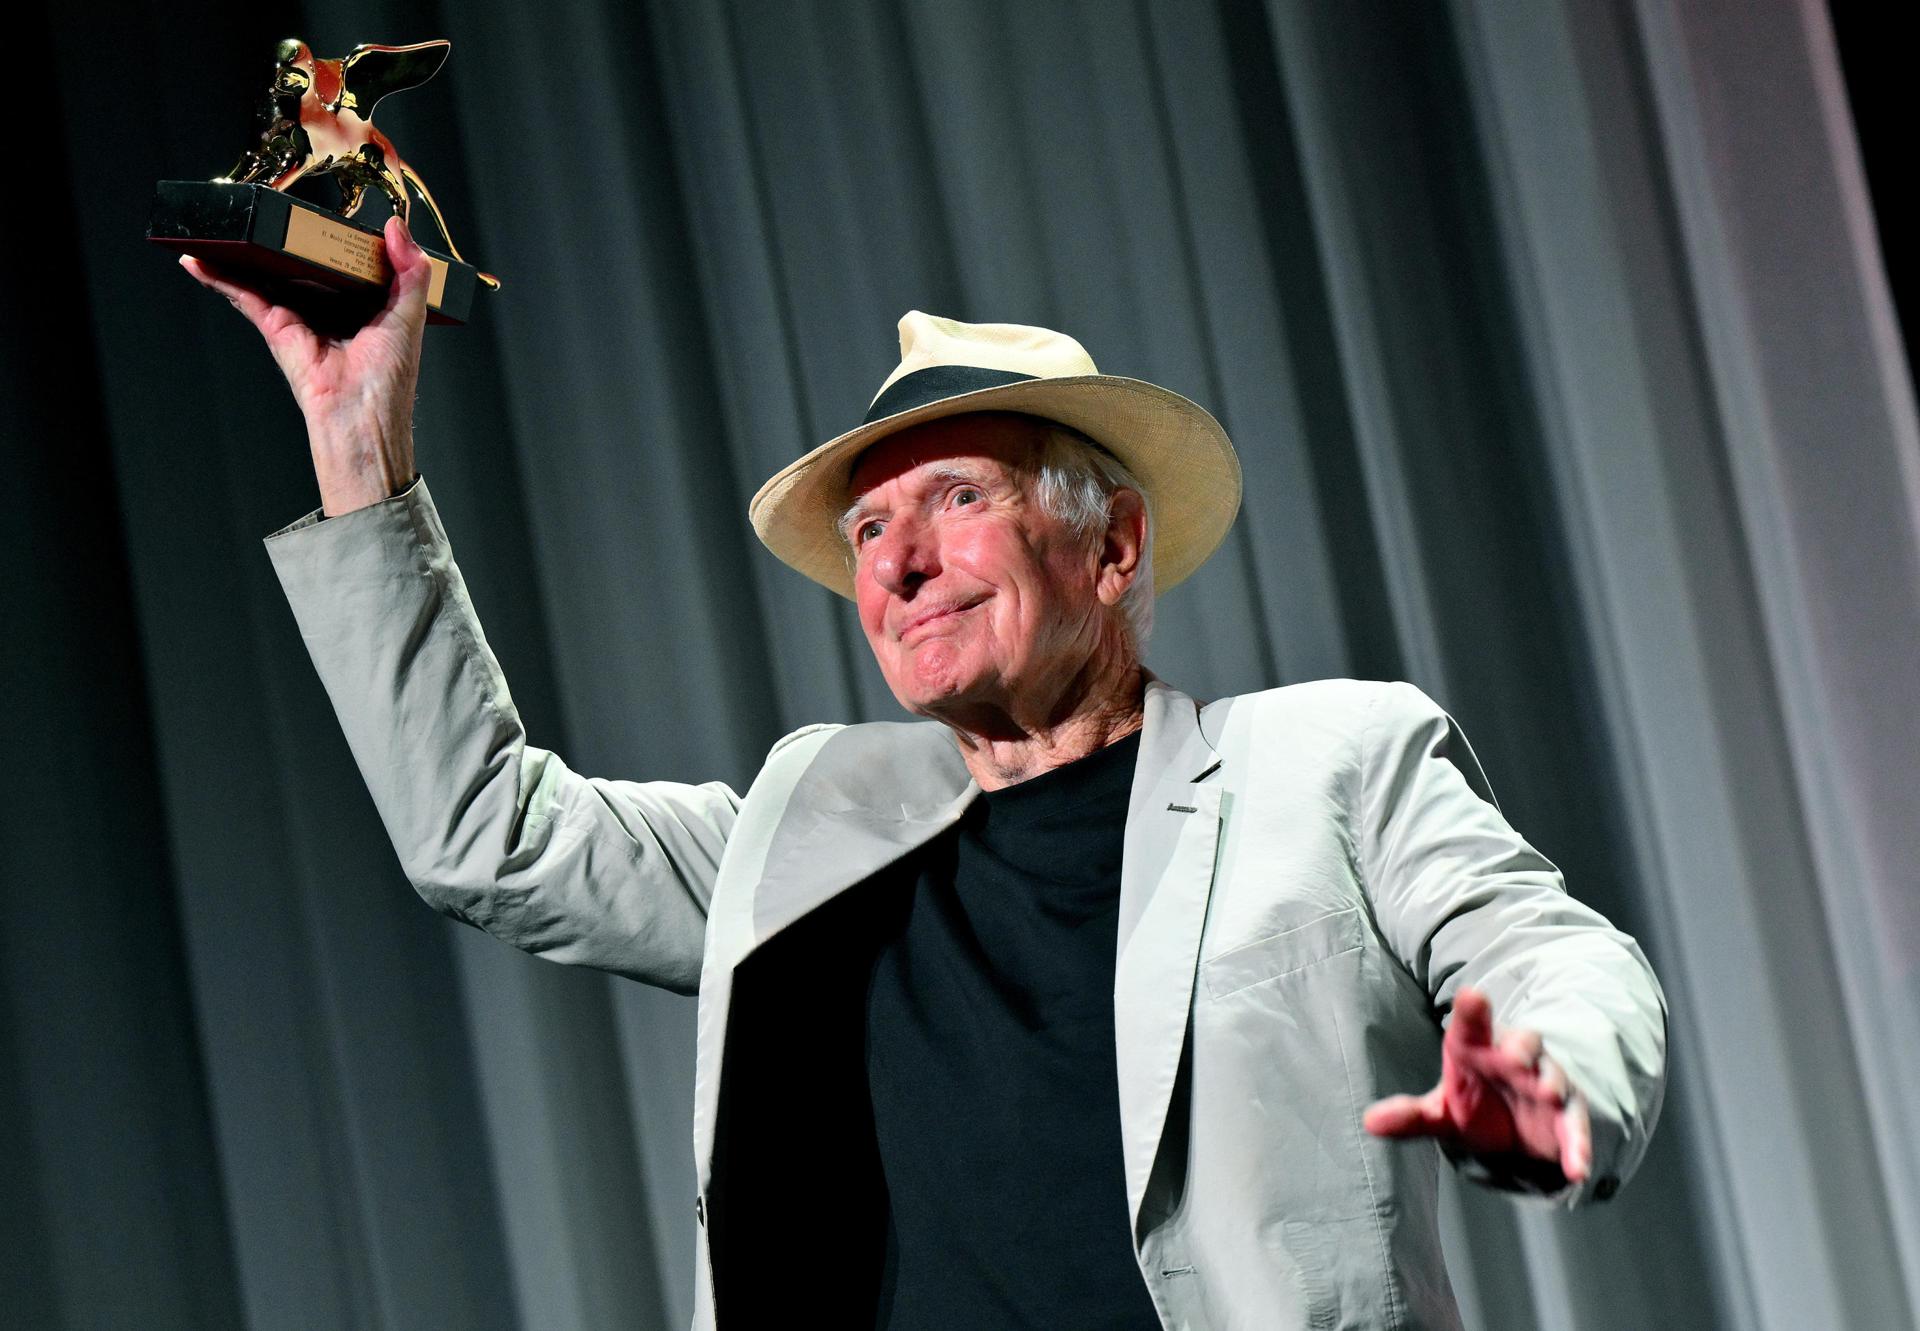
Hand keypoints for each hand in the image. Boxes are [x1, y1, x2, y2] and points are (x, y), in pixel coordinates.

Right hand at [179, 212, 432, 515]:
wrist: (362, 414)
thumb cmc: (390, 376)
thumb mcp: (410, 314)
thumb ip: (411, 270)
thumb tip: (395, 226)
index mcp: (362, 302)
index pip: (344, 261)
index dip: (334, 237)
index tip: (322, 211)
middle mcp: (327, 306)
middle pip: (301, 263)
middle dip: (283, 239)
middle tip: (269, 205)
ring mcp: (298, 315)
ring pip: (267, 274)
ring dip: (243, 251)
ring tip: (222, 223)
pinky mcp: (275, 326)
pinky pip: (243, 295)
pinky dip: (219, 277)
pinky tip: (198, 259)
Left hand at [1362, 986, 1590, 1186]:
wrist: (1512, 1132)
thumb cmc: (1473, 1104)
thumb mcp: (1440, 1112)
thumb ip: (1410, 1115)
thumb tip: (1370, 1122)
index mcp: (1477, 1048)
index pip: (1471, 1026)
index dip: (1471, 1012)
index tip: (1472, 996)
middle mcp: (1514, 1059)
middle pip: (1523, 1043)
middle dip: (1521, 1047)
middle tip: (1516, 1055)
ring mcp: (1545, 1085)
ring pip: (1554, 1077)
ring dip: (1552, 1083)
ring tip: (1548, 1093)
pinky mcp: (1567, 1118)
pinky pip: (1574, 1127)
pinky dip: (1577, 1144)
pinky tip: (1576, 1165)